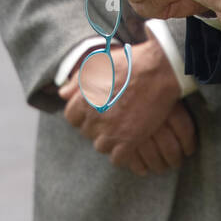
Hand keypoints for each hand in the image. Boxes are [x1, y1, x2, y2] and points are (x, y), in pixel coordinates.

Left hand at [58, 37, 196, 174]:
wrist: (158, 70)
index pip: (71, 117)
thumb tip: (62, 94)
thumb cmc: (129, 62)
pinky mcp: (128, 141)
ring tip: (121, 130)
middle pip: (87, 132)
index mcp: (84, 98)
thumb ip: (77, 81)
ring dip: (109, 140)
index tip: (93, 112)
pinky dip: (122, 153)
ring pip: (101, 146)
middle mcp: (93, 117)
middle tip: (111, 118)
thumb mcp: (98, 63)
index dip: (82, 115)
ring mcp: (110, 131)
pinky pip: (117, 158)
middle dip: (97, 126)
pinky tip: (130, 143)